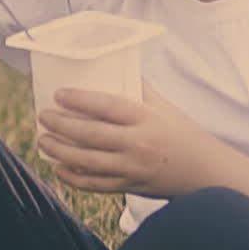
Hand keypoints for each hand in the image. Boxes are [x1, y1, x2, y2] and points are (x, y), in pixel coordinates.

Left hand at [37, 80, 218, 197]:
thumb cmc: (183, 134)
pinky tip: (59, 168)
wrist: (205, 172)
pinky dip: (74, 178)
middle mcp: (138, 143)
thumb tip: (117, 63)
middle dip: (62, 125)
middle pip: (91, 135)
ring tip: (43, 141)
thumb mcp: (165, 107)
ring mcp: (132, 168)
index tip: (59, 94)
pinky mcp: (130, 186)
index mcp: (146, 118)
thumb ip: (140, 88)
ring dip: (61, 151)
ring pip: (88, 162)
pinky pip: (96, 185)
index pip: (108, 106)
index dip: (81, 100)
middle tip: (44, 116)